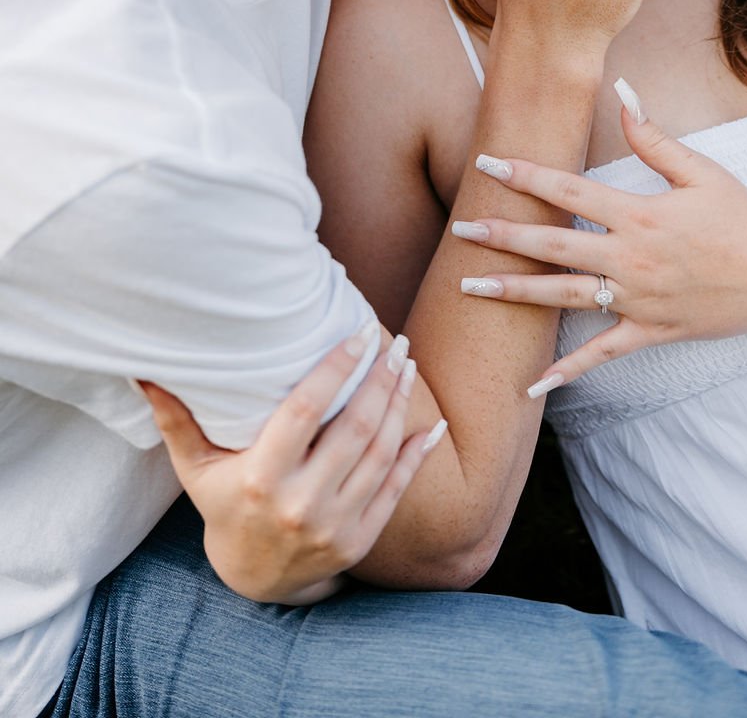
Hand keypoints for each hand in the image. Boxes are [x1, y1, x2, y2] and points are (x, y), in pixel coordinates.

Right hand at [139, 326, 440, 601]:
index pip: (305, 412)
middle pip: (353, 429)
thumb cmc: (224, 506)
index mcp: (260, 479)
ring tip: (406, 366)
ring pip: (379, 454)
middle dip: (379, 380)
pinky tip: (433, 423)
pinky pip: (397, 489)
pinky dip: (418, 454)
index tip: (358, 333)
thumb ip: (175, 420)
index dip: (335, 370)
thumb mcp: (196, 468)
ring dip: (399, 405)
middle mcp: (300, 504)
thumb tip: (144, 373)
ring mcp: (334, 525)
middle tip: (395, 342)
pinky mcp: (359, 540)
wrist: (254, 580)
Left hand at [456, 88, 746, 389]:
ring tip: (472, 288)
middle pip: (554, 245)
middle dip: (502, 236)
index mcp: (639, 214)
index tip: (487, 165)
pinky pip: (602, 355)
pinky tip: (530, 384)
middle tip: (459, 231)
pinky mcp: (650, 331)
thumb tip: (623, 92)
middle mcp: (631, 257)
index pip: (569, 191)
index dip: (525, 176)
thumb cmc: (743, 218)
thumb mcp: (700, 170)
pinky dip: (566, 371)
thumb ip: (653, 137)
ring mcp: (638, 299)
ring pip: (564, 297)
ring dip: (515, 292)